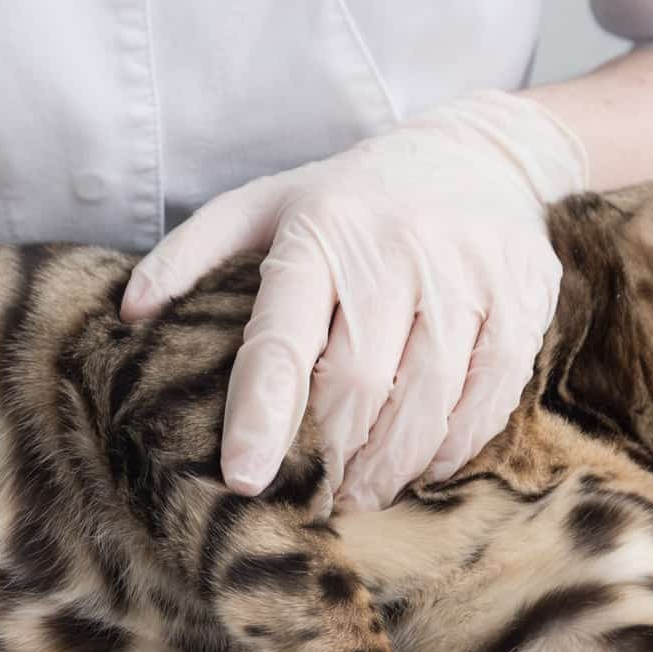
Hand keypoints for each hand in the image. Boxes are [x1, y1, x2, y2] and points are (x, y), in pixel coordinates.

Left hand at [121, 92, 587, 510]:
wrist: (479, 154)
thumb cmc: (351, 197)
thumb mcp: (264, 204)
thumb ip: (191, 254)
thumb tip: (128, 315)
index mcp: (320, 233)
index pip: (283, 340)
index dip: (262, 417)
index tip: (246, 478)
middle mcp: (396, 250)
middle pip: (358, 386)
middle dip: (330, 457)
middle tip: (313, 496)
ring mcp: (468, 274)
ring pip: (427, 402)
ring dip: (390, 467)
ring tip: (362, 494)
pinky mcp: (524, 299)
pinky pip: (488, 398)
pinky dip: (451, 447)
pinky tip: (422, 466)